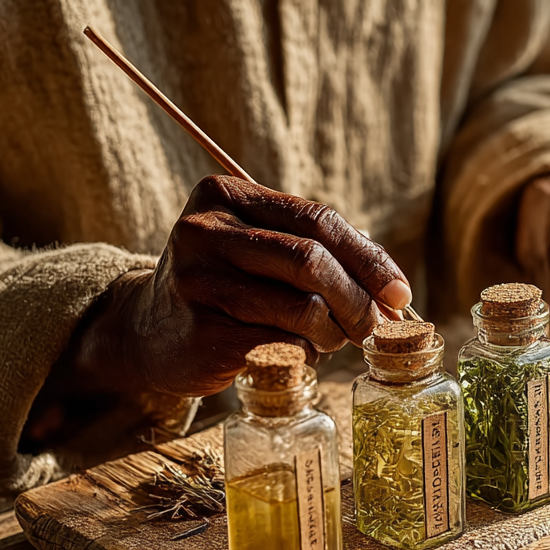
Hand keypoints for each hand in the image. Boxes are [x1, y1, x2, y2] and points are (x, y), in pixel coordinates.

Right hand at [56, 176, 411, 399]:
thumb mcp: (262, 250)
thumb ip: (320, 252)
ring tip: (331, 339)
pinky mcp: (202, 331)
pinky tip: (297, 353)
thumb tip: (394, 290)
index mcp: (225, 195)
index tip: (399, 292)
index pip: (317, 220)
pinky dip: (305, 353)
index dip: (368, 259)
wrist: (150, 332)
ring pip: (301, 307)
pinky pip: (282, 343)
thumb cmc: (227, 286)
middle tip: (375, 325)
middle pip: (310, 261)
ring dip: (333, 332)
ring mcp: (198, 281)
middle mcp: (205, 231)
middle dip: (357, 298)